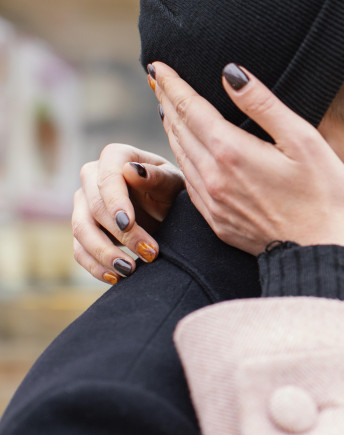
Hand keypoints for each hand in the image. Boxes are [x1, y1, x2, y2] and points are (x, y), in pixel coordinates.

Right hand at [72, 145, 183, 283]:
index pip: (106, 176)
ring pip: (81, 230)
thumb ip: (156, 176)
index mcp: (115, 157)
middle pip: (94, 207)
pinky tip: (116, 278)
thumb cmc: (173, 190)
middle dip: (121, 234)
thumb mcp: (173, 183)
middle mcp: (92, 177)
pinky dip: (95, 267)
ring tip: (131, 270)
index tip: (128, 223)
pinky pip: (79, 250)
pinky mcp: (83, 230)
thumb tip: (131, 170)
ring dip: (105, 253)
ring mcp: (84, 204)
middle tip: (151, 252)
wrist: (170, 210)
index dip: (114, 200)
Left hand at [151, 62, 343, 254]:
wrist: (319, 254)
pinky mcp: (217, 221)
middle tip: (158, 80)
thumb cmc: (323, 195)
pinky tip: (187, 152)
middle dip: (167, 101)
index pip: (189, 108)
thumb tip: (230, 74)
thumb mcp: (303, 141)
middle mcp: (213, 176)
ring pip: (180, 155)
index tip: (158, 66)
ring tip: (169, 109)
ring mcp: (212, 202)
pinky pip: (189, 181)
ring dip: (171, 128)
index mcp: (231, 151)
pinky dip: (182, 158)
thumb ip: (264, 105)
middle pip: (177, 130)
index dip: (172, 84)